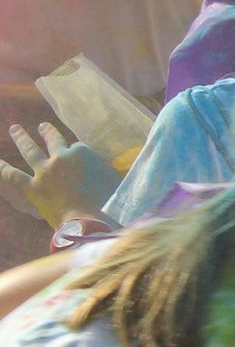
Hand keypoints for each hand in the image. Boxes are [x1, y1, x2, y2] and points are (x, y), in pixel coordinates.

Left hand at [0, 123, 118, 228]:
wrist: (87, 220)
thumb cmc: (107, 200)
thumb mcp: (111, 177)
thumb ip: (100, 167)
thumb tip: (93, 166)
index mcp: (82, 152)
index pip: (78, 147)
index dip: (80, 154)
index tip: (82, 161)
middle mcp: (60, 157)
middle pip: (53, 140)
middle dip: (47, 132)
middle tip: (42, 126)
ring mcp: (44, 171)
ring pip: (30, 151)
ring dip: (21, 138)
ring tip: (14, 128)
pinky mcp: (32, 187)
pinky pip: (14, 176)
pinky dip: (4, 169)